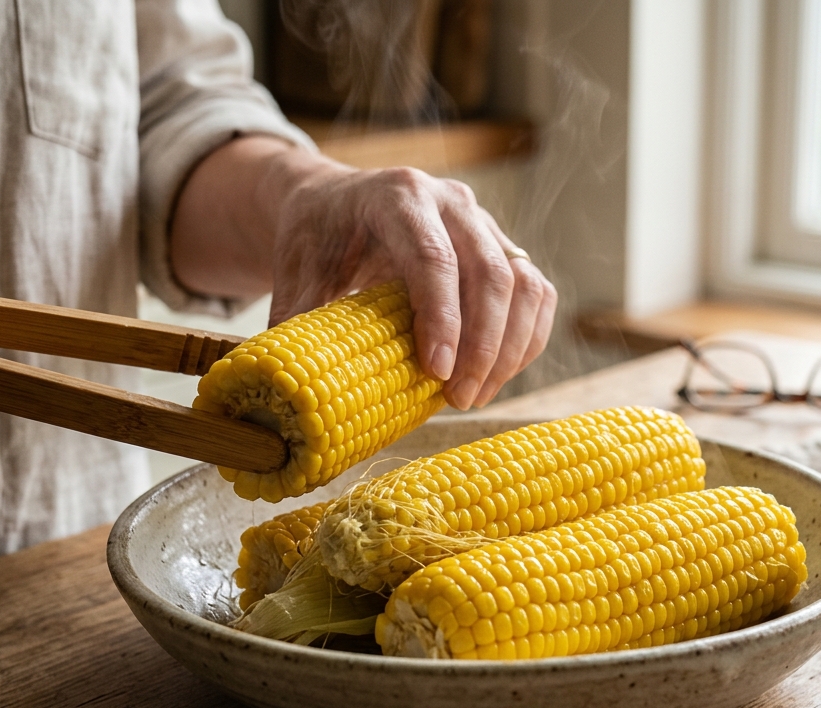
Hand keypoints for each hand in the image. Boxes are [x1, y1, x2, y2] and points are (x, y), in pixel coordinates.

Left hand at [171, 137, 556, 409]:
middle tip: (459, 398)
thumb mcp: (295, 271)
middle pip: (489, 272)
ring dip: (510, 347)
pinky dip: (527, 338)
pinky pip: (537, 293)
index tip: (437, 373)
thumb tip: (283, 389)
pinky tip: (499, 376)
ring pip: (523, 283)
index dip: (442, 318)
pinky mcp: (504, 247)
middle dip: (482, 344)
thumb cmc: (316, 237)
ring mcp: (485, 223)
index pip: (433, 257)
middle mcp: (451, 202)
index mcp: (397, 196)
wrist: (336, 202)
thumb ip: (293, 322)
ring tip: (477, 395)